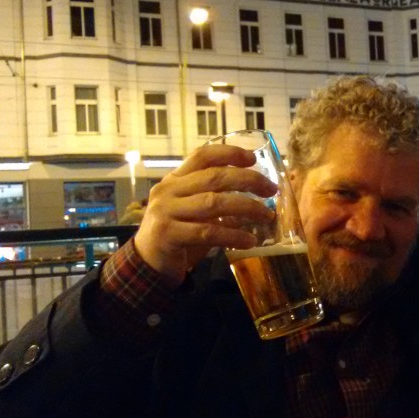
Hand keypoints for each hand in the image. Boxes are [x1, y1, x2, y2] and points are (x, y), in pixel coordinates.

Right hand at [132, 144, 277, 283]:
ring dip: (246, 207)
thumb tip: (258, 198)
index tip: (253, 158)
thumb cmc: (178, 235)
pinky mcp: (168, 234)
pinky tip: (250, 240)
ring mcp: (166, 211)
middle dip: (248, 180)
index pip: (202, 156)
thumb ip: (218, 201)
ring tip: (267, 215)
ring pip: (214, 203)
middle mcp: (168, 190)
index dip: (229, 153)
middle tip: (271, 190)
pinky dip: (233, 235)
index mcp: (175, 179)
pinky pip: (208, 232)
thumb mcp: (196, 213)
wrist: (147, 264)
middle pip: (214, 177)